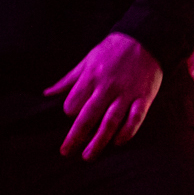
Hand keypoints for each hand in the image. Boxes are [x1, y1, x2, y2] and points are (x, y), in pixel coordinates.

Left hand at [45, 32, 163, 159]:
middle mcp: (107, 87)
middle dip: (76, 136)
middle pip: (88, 117)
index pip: (73, 103)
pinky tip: (118, 143)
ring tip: (88, 156)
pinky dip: (127, 132)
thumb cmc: (112, 50)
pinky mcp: (144, 97)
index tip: (72, 117)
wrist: (145, 38)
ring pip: (110, 122)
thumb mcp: (87, 60)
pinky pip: (135, 119)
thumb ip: (68, 80)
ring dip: (99, 141)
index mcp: (91, 77)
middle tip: (66, 152)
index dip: (70, 113)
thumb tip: (47, 93)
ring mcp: (126, 94)